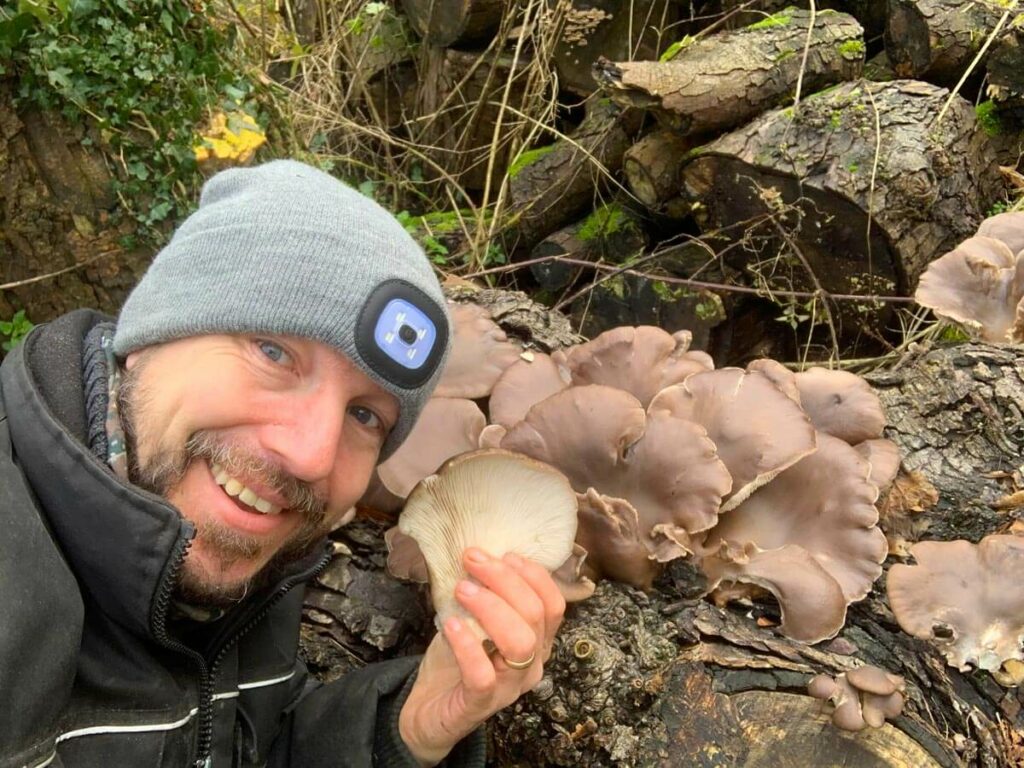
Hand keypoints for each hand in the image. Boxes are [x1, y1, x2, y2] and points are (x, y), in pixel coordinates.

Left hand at [398, 548, 565, 765]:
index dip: (533, 574)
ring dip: (491, 607)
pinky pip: (483, 675)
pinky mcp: (480, 705)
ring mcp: (510, 688)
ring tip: (462, 589)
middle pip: (537, 615)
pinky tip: (451, 625)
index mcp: (537, 642)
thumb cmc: (456, 661)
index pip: (554, 603)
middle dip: (504, 579)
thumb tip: (480, 555)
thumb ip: (485, 594)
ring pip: (520, 643)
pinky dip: (467, 645)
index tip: (504, 555)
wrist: (429, 711)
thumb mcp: (474, 620)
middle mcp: (532, 665)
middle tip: (471, 560)